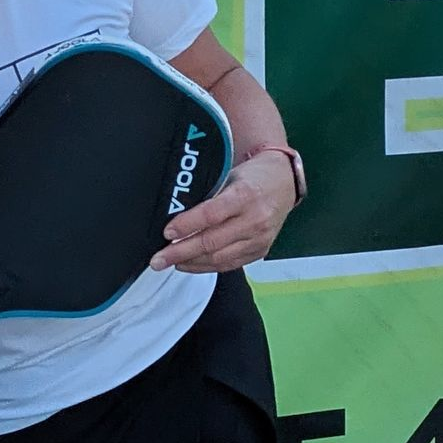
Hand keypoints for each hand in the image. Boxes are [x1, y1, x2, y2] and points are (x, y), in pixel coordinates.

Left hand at [149, 152, 295, 274]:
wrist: (284, 183)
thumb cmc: (252, 177)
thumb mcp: (229, 176)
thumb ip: (207, 196)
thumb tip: (174, 216)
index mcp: (245, 195)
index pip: (211, 214)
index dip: (186, 225)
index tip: (167, 232)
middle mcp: (255, 219)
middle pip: (211, 242)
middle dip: (180, 252)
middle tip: (158, 259)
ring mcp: (259, 239)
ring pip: (218, 258)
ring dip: (190, 263)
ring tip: (169, 262)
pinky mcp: (260, 251)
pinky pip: (229, 264)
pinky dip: (206, 267)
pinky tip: (189, 264)